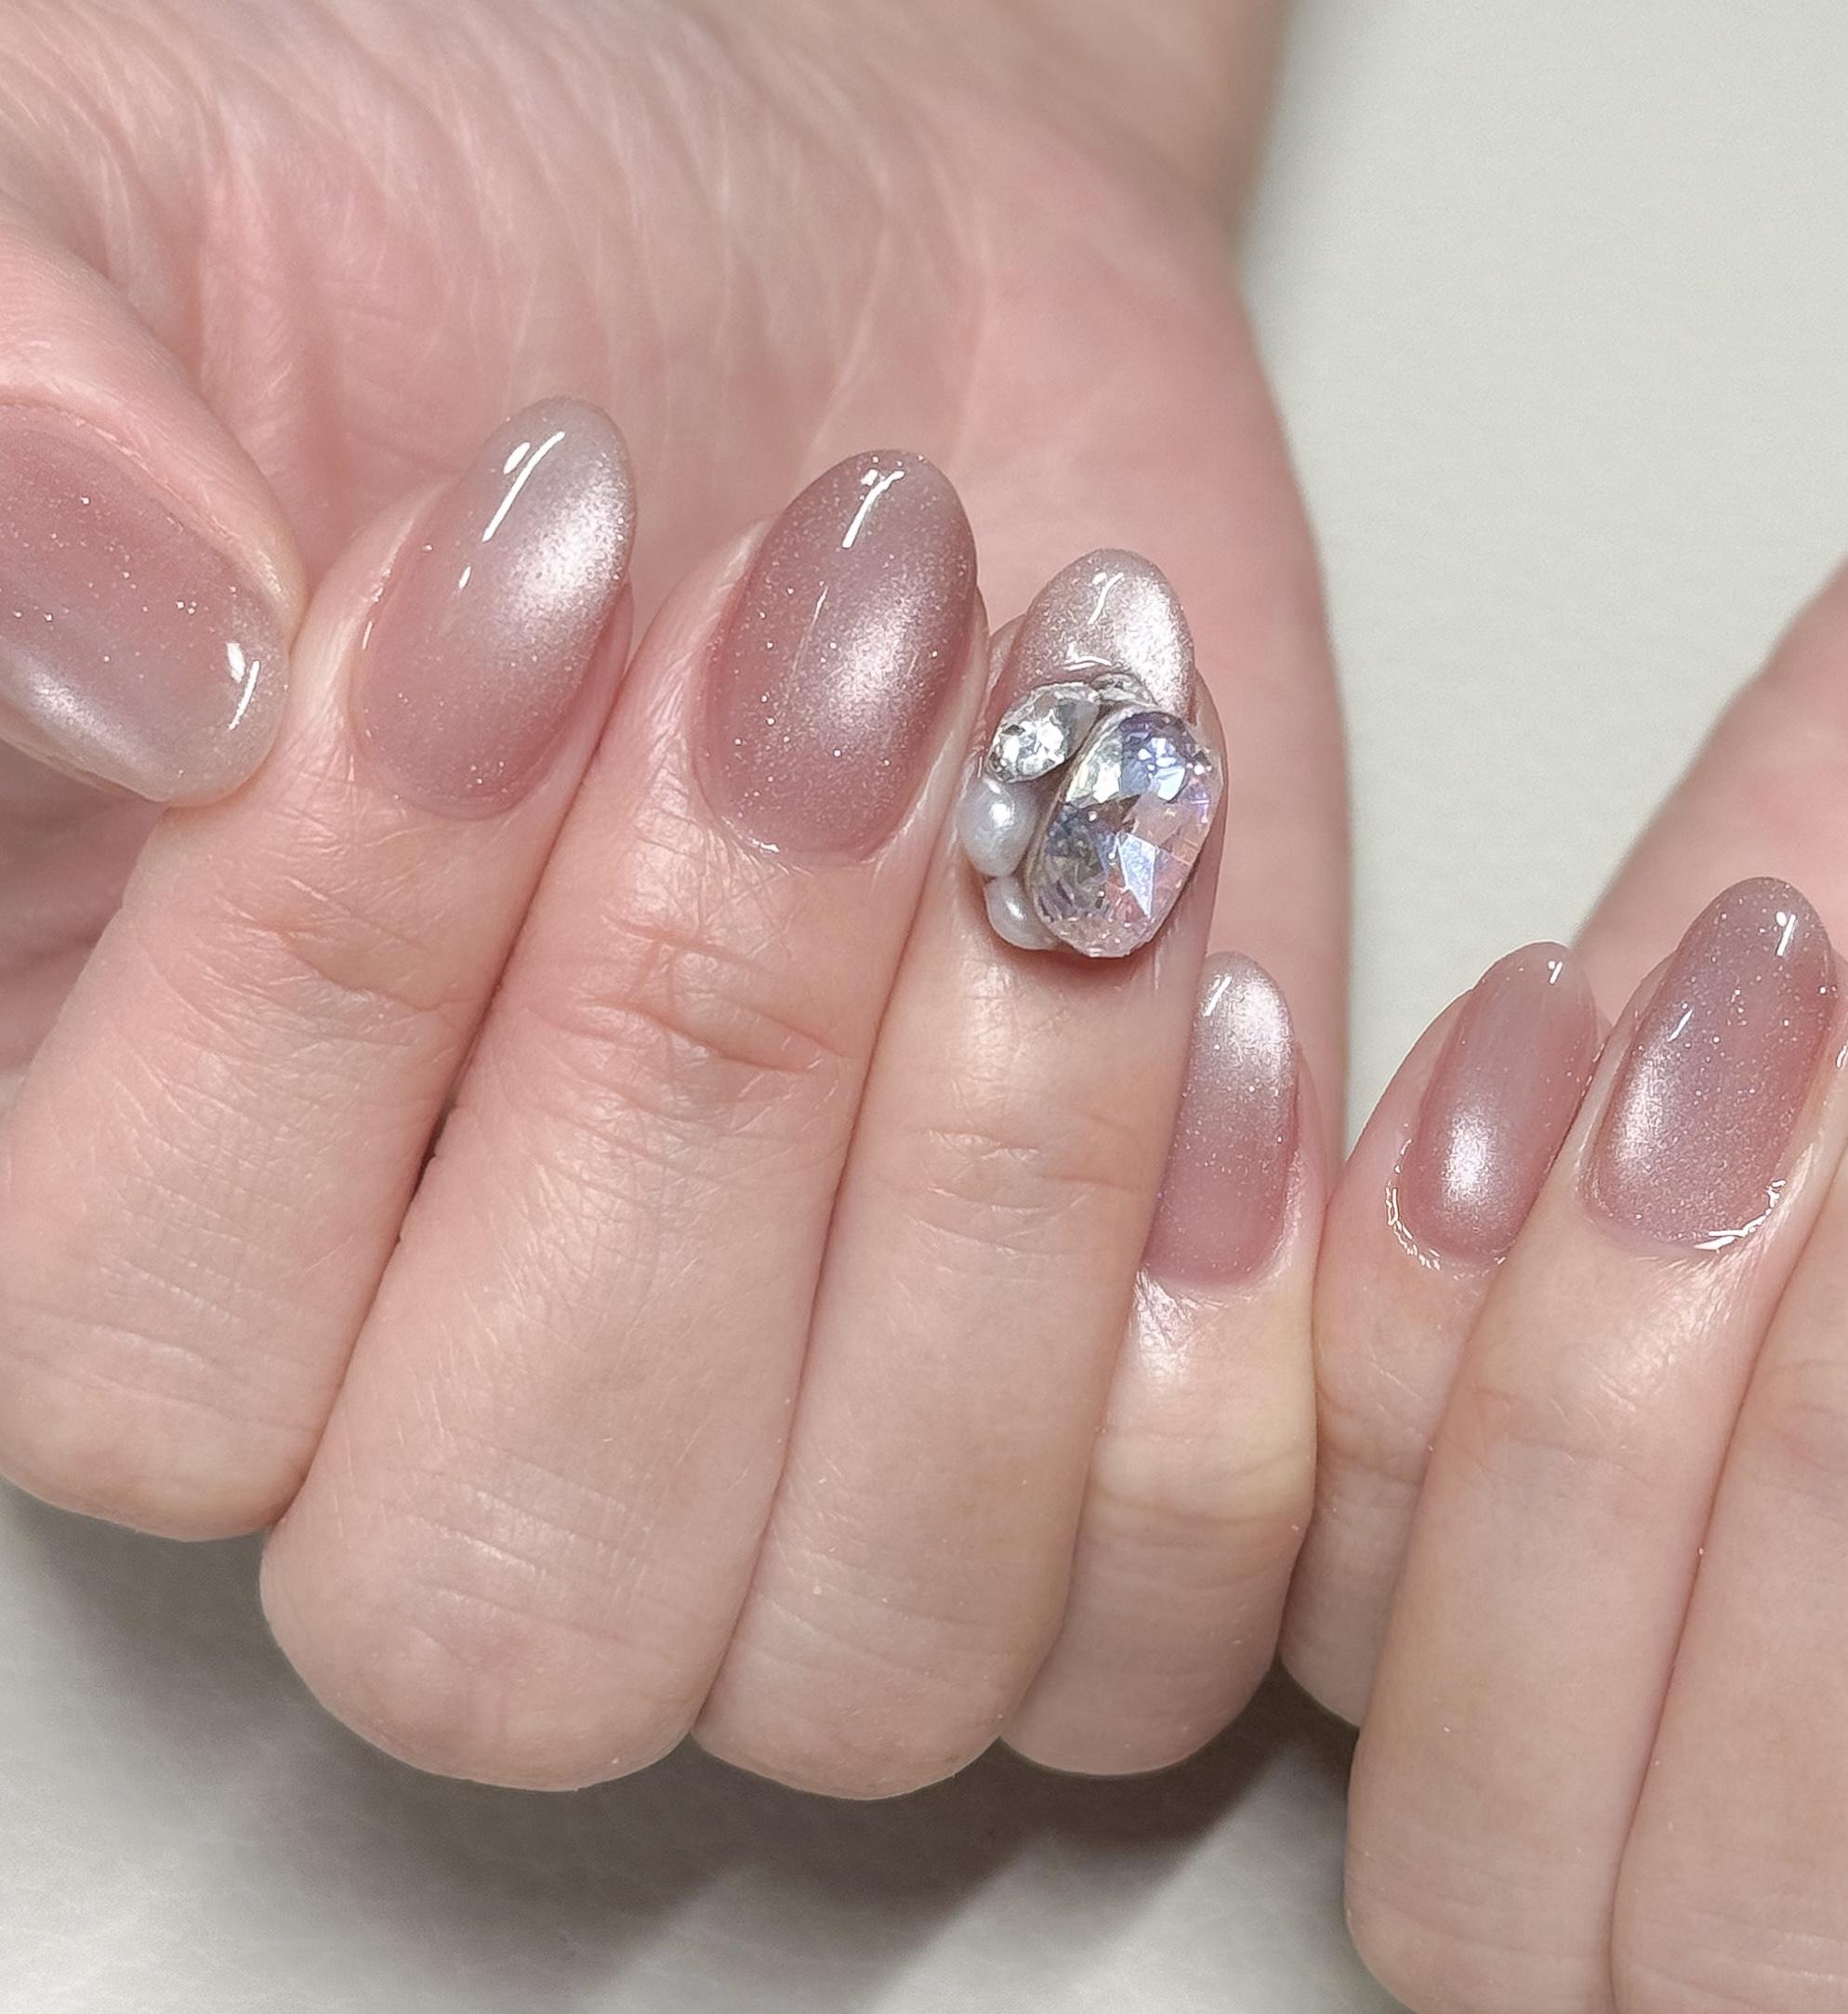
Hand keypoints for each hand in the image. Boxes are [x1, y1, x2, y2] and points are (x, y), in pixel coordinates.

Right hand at [0, 0, 1342, 1793]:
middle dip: (710, 1082)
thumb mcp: (133, 194)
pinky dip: (1228, 1357)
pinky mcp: (1092, 1429)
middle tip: (844, 645)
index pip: (138, 1355)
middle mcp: (437, 1414)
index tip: (545, 545)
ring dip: (1003, 1194)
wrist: (859, 277)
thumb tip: (135, 662)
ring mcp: (794, 1464)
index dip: (340, 985)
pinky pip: (1159, 1628)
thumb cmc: (472, 235)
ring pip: (863, 1642)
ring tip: (1064, 768)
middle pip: (515, 1584)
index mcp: (120, 1200)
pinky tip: (1213, 995)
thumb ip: (13, 421)